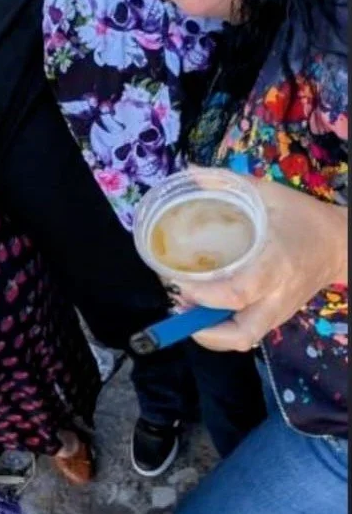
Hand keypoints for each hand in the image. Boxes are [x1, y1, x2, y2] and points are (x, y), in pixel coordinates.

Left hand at [185, 173, 347, 351]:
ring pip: (242, 340)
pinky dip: (220, 331)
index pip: (237, 292)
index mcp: (275, 264)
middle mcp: (276, 295)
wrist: (338, 243)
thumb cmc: (302, 217)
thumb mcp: (268, 194)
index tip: (178, 278)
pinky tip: (202, 310)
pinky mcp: (276, 317)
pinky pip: (246, 335)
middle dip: (201, 326)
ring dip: (208, 333)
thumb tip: (189, 173)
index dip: (203, 294)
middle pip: (240, 331)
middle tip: (178, 300)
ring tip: (185, 309)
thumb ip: (226, 184)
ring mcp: (278, 311)